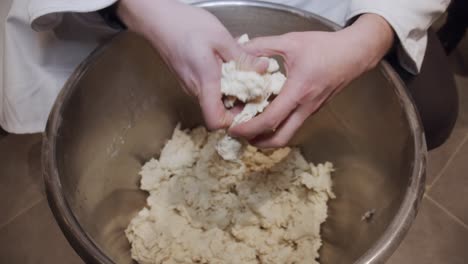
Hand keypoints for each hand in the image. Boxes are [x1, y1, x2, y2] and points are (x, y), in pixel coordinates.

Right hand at [117, 0, 267, 129]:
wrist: (156, 18)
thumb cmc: (184, 25)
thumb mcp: (220, 38)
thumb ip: (242, 57)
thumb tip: (263, 69)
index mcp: (205, 83)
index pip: (216, 121)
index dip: (233, 122)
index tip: (249, 108)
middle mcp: (195, 89)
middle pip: (218, 111)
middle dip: (238, 103)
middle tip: (254, 86)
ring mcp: (190, 85)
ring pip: (214, 99)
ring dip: (230, 91)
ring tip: (242, 72)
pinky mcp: (188, 78)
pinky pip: (207, 88)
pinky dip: (220, 82)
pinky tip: (227, 65)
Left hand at [229, 14, 393, 146]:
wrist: (355, 53)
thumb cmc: (326, 47)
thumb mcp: (291, 41)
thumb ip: (263, 46)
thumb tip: (239, 50)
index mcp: (298, 91)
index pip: (271, 120)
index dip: (249, 129)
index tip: (233, 128)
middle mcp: (306, 106)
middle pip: (280, 139)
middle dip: (257, 143)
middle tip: (240, 134)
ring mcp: (311, 110)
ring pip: (287, 134)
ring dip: (267, 136)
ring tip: (249, 126)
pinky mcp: (313, 109)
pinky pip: (293, 123)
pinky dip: (277, 125)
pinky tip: (265, 113)